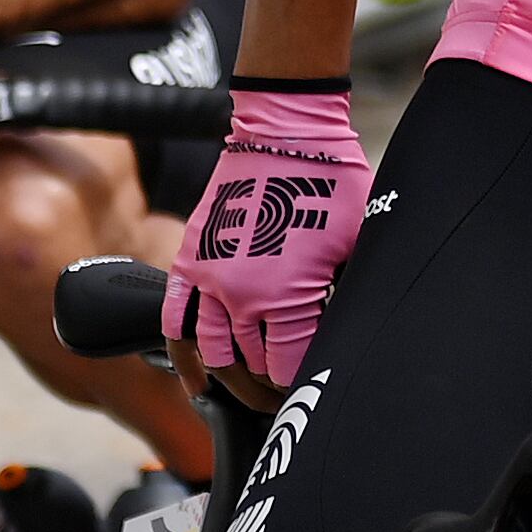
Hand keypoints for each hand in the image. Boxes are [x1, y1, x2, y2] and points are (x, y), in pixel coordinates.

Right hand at [169, 84, 370, 384]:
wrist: (285, 134)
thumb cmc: (330, 186)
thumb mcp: (356, 249)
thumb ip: (345, 300)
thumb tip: (348, 337)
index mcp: (284, 297)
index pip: (287, 367)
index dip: (301, 384)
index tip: (313, 389)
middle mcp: (240, 295)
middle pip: (252, 367)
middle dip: (270, 389)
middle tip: (288, 398)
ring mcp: (210, 280)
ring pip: (214, 354)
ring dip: (233, 382)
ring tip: (252, 395)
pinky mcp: (190, 262)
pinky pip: (176, 322)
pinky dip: (183, 358)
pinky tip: (197, 384)